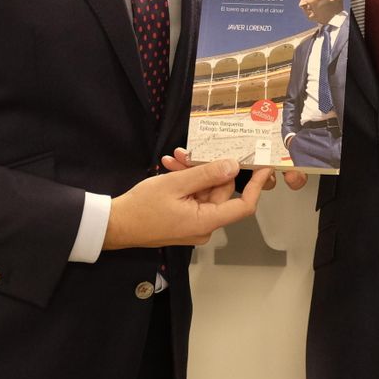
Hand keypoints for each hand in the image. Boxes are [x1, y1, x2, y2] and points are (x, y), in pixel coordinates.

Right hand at [104, 157, 271, 249]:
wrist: (115, 225)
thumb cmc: (142, 207)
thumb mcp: (175, 184)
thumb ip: (206, 174)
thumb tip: (234, 166)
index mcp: (206, 222)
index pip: (244, 206)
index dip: (256, 185)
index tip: (264, 167)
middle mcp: (204, 226)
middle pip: (220, 192)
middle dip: (207, 168)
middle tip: (189, 152)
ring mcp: (194, 224)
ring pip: (204, 191)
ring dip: (192, 172)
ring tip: (173, 158)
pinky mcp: (184, 219)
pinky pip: (193, 197)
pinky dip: (185, 182)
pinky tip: (171, 167)